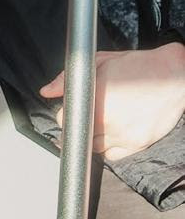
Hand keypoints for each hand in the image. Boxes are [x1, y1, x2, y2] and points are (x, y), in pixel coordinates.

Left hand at [39, 42, 184, 161]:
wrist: (173, 74)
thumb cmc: (137, 66)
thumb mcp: (99, 63)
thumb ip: (68, 78)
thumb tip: (47, 91)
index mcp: (95, 101)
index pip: (64, 119)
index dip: (65, 114)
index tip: (70, 111)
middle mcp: (107, 122)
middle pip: (77, 136)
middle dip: (76, 128)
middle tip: (83, 119)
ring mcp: (123, 135)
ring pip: (94, 148)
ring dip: (91, 140)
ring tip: (98, 126)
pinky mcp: (137, 144)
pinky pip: (113, 155)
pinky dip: (108, 148)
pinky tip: (110, 135)